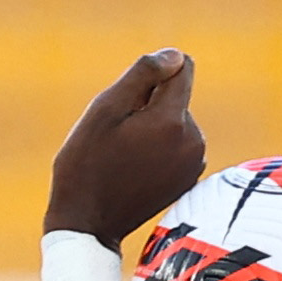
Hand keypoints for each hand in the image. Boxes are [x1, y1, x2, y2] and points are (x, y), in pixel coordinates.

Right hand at [44, 50, 206, 248]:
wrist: (88, 225)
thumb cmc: (87, 164)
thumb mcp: (104, 110)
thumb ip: (143, 74)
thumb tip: (176, 56)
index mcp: (172, 120)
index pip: (183, 67)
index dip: (152, 76)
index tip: (129, 99)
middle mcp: (194, 140)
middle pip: (177, 97)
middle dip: (150, 106)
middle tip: (118, 137)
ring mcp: (195, 163)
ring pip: (176, 122)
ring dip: (153, 129)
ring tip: (124, 156)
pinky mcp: (190, 179)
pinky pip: (178, 146)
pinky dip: (159, 150)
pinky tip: (135, 171)